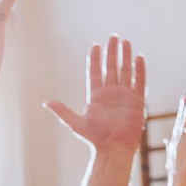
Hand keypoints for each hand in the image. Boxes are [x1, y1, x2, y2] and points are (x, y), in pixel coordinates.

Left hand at [45, 37, 144, 154]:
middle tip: (113, 37)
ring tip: (126, 42)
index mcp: (96, 97)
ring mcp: (124, 96)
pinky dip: (139, 70)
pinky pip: (139, 81)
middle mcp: (110, 94)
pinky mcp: (137, 101)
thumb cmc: (95, 138)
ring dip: (126, 57)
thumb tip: (46, 103)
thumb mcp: (76, 123)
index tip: (95, 45)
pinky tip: (139, 58)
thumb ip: (62, 111)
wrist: (114, 148)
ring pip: (125, 71)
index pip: (96, 73)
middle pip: (111, 68)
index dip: (95, 59)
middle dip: (112, 52)